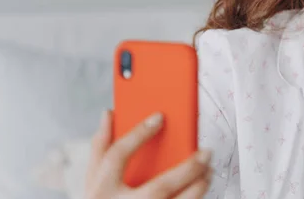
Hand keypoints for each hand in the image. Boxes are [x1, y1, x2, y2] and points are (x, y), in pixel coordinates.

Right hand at [85, 110, 212, 198]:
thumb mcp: (94, 178)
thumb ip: (102, 146)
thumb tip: (109, 114)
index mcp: (102, 189)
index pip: (117, 156)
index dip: (138, 134)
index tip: (159, 117)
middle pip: (159, 188)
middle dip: (186, 169)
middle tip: (205, 152)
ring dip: (197, 188)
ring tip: (208, 170)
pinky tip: (201, 186)